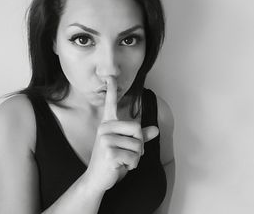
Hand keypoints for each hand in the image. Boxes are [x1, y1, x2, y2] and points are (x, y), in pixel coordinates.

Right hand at [83, 77, 158, 191]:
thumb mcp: (126, 146)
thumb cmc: (112, 159)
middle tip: (129, 154)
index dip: (112, 89)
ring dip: (136, 157)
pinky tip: (121, 167)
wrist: (96, 178)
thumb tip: (156, 130)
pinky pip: (134, 157)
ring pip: (137, 145)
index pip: (110, 103)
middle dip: (139, 145)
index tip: (110, 75)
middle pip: (137, 128)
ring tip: (123, 161)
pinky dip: (133, 165)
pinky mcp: (109, 152)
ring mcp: (105, 140)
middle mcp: (105, 128)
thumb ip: (140, 137)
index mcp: (108, 124)